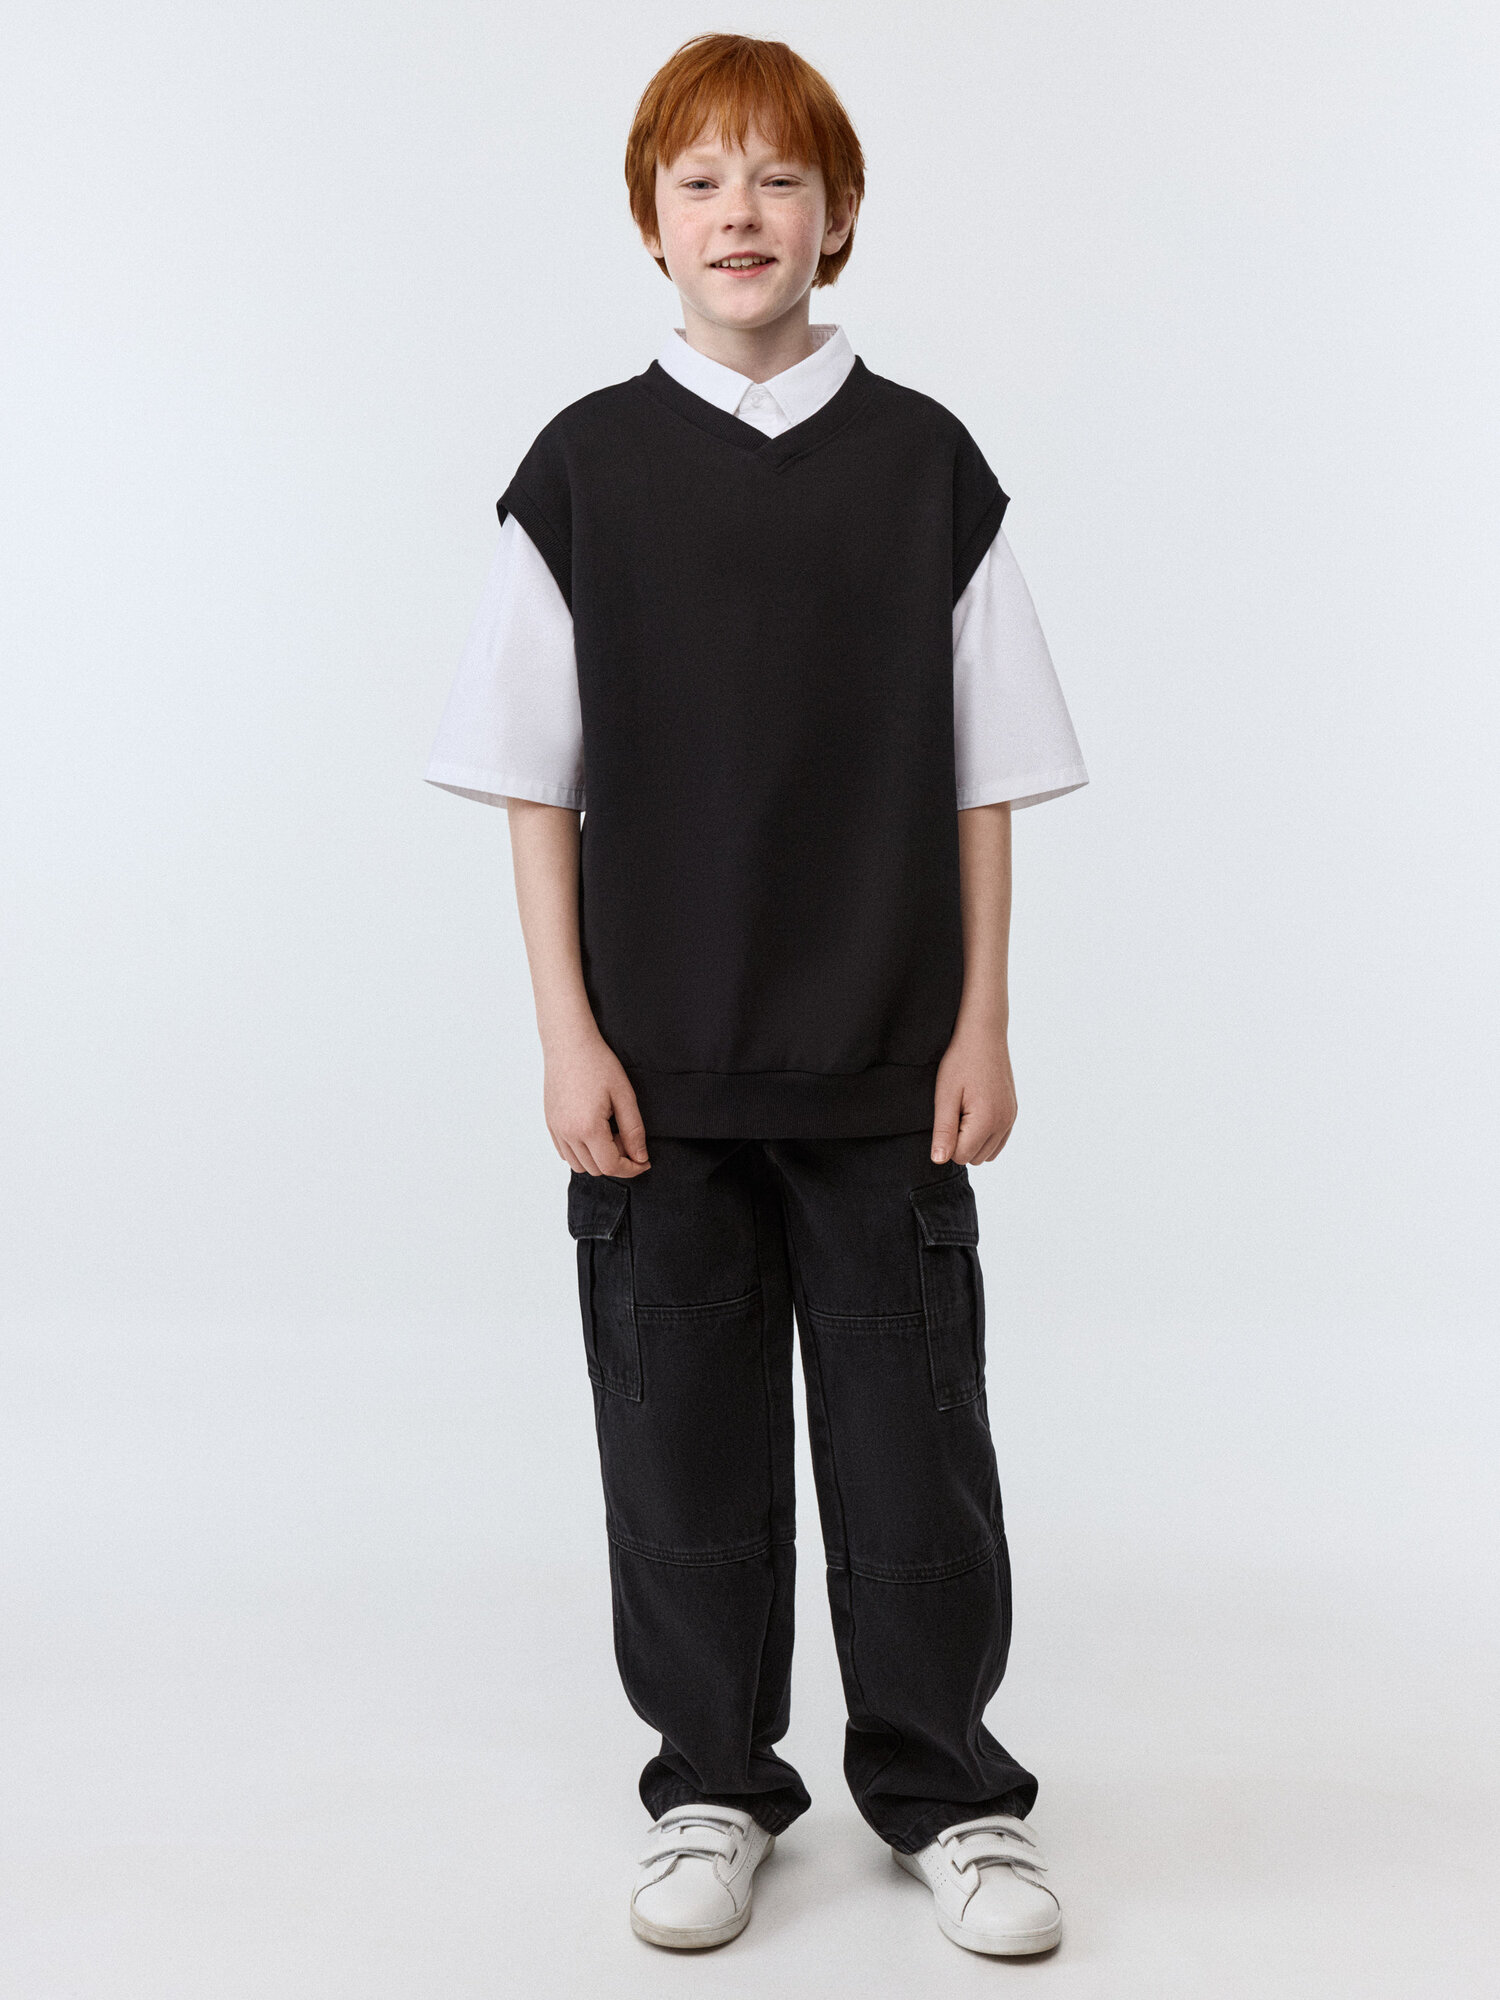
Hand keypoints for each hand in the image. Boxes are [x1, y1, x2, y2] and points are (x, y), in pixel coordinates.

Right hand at [543, 1028, 650, 1176]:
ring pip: (578, 1165)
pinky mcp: (550, 1123)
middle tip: (627, 1137)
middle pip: (595, 1169)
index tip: (644, 1162)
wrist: (569, 1043)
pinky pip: (565, 1152)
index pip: (611, 1166)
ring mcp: (556, 1129)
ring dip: (597, 1159)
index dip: (632, 1169)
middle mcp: (568, 1133)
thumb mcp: (624, 1096)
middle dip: (616, 1161)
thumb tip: (640, 1157)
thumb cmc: (598, 1063)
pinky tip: (594, 1131)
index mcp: (588, 1128)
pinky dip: (581, 1152)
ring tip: (609, 1133)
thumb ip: (634, 1131)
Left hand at [930, 1020, 1016, 1166]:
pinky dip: (984, 1135)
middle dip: (960, 1141)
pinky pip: (998, 1141)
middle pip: (974, 1158)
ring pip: (987, 1153)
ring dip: (972, 1139)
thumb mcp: (944, 1096)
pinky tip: (974, 1111)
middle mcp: (1004, 1123)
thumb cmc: (960, 1061)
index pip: (960, 1156)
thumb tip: (940, 1160)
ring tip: (964, 1109)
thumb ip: (943, 1131)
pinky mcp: (1013, 1112)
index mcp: (987, 1121)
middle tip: (954, 1109)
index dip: (946, 1140)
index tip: (945, 1113)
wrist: (983, 1033)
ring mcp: (1011, 1118)